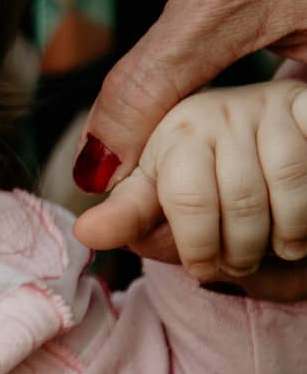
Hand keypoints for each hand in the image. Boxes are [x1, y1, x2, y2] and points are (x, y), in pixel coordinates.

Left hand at [75, 81, 306, 279]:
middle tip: (240, 263)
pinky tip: (301, 223)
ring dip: (287, 235)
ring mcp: (269, 105)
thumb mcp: (161, 190)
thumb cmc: (204, 172)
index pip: (187, 197)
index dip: (198, 245)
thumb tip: (87, 233)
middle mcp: (220, 109)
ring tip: (278, 248)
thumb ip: (129, 212)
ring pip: (287, 186)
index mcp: (174, 129)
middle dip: (242, 249)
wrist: (265, 132)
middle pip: (241, 199)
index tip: (202, 268)